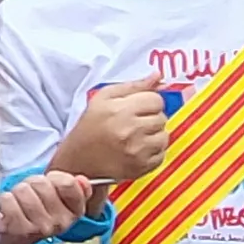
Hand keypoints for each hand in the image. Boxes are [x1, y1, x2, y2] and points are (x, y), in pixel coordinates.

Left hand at [0, 171, 93, 243]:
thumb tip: (82, 181)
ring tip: (18, 204)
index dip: (54, 178)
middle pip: (42, 183)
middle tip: (29, 196)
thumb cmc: (34, 214)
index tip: (48, 186)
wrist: (13, 241)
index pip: (68, 183)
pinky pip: (8, 199)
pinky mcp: (18, 231)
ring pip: (24, 190)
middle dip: (31, 184)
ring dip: (16, 193)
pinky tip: (7, 210)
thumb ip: (74, 187)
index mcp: (74, 213)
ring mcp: (39, 228)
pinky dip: (4, 200)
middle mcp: (60, 223)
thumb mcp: (58, 200)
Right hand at [53, 81, 169, 184]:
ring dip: (154, 136)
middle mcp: (130, 131)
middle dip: (151, 118)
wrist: (79, 159)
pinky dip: (153, 152)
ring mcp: (136, 151)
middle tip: (135, 123)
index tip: (139, 108)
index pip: (157, 100)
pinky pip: (161, 155)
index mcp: (121, 110)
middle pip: (162, 118)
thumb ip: (134, 85)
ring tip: (137, 137)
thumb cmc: (91, 126)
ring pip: (164, 137)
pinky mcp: (140, 168)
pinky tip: (137, 149)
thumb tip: (158, 76)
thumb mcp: (105, 97)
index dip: (149, 102)